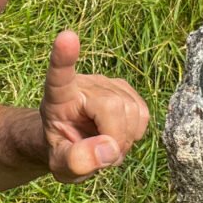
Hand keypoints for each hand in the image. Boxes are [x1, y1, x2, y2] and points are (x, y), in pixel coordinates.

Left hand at [41, 30, 149, 182]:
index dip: (64, 57)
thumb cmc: (63, 150)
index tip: (67, 37)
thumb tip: (108, 148)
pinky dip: (135, 133)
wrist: (73, 142)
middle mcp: (84, 83)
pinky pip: (143, 114)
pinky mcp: (125, 89)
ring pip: (133, 111)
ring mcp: (107, 83)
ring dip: (125, 139)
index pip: (60, 74)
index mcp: (58, 96)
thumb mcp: (61, 165)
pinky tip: (118, 136)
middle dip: (115, 139)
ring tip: (105, 145)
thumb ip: (76, 161)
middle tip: (101, 156)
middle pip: (112, 107)